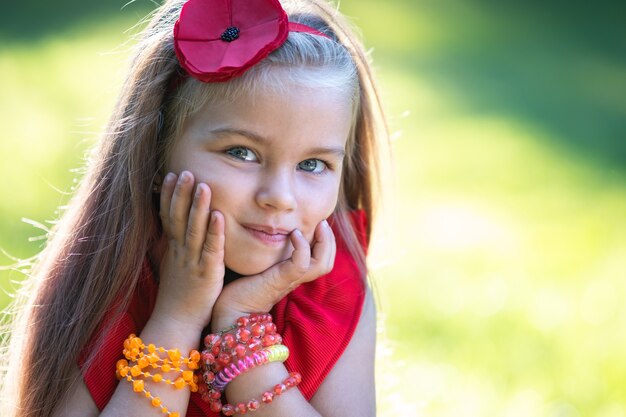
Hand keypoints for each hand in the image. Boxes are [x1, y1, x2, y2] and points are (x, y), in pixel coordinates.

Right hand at [152, 171, 224, 333]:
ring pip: (194, 229)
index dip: (170, 195)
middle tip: (186, 170)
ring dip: (198, 206)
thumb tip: (174, 230)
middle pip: (178, 217)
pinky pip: (211, 249)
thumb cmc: (178, 295)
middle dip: (182, 193)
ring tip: (204, 184)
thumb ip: (175, 247)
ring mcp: (192, 261)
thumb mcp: (174, 266)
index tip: (172, 174)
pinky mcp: (207, 273)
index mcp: (173, 249)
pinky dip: (215, 231)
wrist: (175, 323)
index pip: (169, 216)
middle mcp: (180, 251)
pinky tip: (219, 215)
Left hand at [210, 219, 335, 331]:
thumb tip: (269, 235)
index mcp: (293, 275)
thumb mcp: (260, 267)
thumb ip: (269, 256)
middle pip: (327, 263)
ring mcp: (290, 280)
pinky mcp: (280, 280)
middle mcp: (296, 278)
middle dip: (330, 240)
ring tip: (318, 226)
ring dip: (325, 242)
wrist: (231, 312)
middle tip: (323, 223)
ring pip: (322, 264)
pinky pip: (302, 263)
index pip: (322, 261)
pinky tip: (295, 234)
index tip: (319, 224)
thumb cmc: (241, 289)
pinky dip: (302, 246)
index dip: (326, 242)